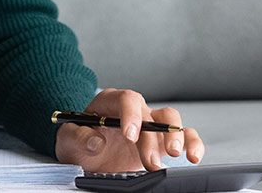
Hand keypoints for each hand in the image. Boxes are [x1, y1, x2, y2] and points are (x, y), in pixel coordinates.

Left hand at [53, 88, 204, 172]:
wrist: (87, 155)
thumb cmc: (78, 142)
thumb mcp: (68, 140)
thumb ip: (77, 138)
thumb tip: (96, 141)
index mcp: (110, 102)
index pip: (125, 99)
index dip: (130, 115)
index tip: (130, 136)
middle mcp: (134, 110)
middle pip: (151, 113)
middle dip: (154, 135)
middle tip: (150, 161)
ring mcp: (150, 124)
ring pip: (171, 120)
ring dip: (175, 138)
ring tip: (173, 156)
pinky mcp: (162, 140)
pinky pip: (184, 136)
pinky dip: (192, 143)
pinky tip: (193, 156)